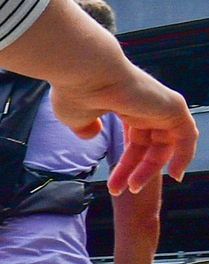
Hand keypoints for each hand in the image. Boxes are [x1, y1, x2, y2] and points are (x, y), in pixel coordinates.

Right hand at [50, 66, 195, 193]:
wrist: (86, 73)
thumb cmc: (76, 92)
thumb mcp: (76, 118)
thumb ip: (85, 127)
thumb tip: (91, 134)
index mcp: (126, 106)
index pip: (135, 140)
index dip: (127, 164)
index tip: (116, 185)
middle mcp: (146, 105)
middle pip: (148, 146)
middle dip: (133, 171)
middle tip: (120, 190)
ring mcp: (161, 105)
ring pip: (165, 145)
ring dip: (151, 170)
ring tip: (134, 188)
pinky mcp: (174, 107)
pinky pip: (187, 137)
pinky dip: (184, 156)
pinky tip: (175, 174)